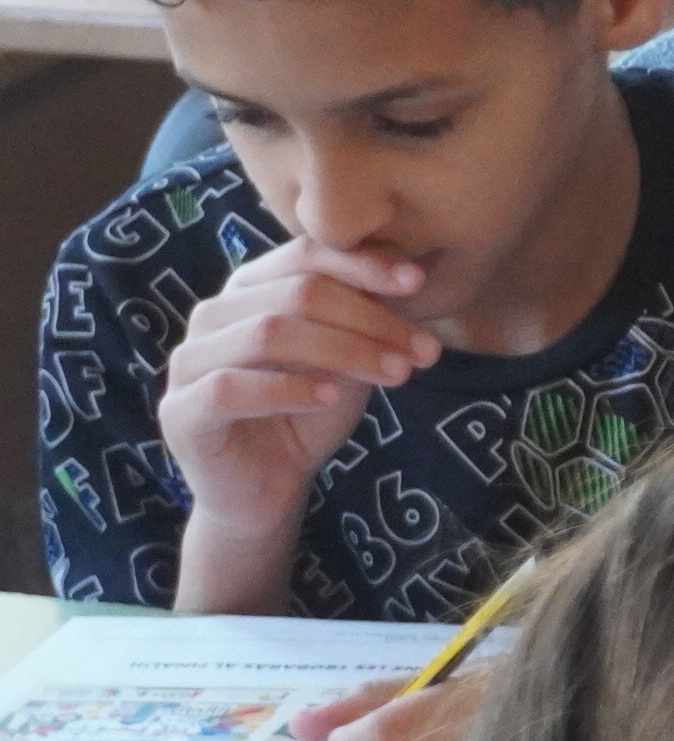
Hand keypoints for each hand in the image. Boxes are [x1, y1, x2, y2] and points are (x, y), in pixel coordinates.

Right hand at [158, 239, 436, 544]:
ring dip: (343, 351)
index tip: (418, 282)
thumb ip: (367, 317)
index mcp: (249, 289)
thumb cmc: (310, 411)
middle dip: (370, 319)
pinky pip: (231, 387)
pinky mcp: (181, 411)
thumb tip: (417, 274)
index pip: (306, 254)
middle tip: (425, 350)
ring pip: (268, 334)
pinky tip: (331, 398)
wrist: (269, 485)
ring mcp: (189, 361)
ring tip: (396, 373)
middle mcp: (213, 315)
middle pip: (297, 293)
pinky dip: (287, 388)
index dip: (363, 264)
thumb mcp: (349, 357)